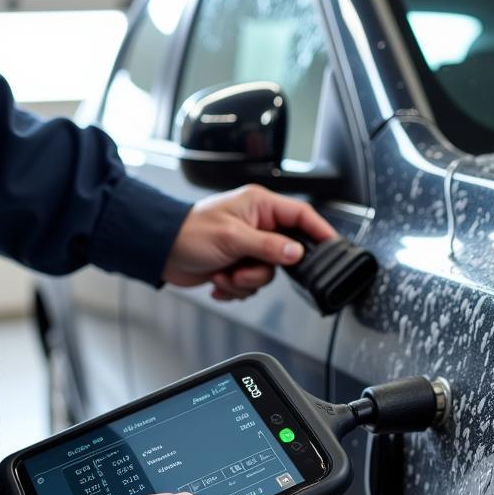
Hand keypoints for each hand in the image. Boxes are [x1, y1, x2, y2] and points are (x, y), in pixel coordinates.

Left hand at [161, 184, 337, 300]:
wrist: (160, 252)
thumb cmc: (189, 233)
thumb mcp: (233, 238)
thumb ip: (269, 247)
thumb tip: (297, 253)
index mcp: (260, 206)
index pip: (301, 215)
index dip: (319, 231)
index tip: (332, 247)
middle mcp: (257, 224)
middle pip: (285, 254)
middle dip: (261, 269)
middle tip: (243, 269)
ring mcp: (248, 246)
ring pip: (267, 274)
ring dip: (244, 281)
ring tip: (224, 274)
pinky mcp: (237, 264)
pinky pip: (251, 284)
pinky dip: (234, 288)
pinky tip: (218, 280)